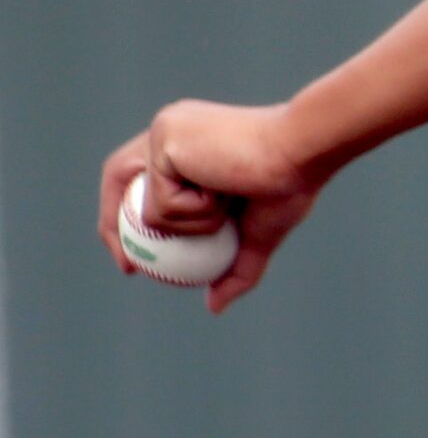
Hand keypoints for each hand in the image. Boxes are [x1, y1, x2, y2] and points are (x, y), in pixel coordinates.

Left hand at [97, 100, 326, 312]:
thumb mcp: (257, 234)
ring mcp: (164, 130)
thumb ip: (234, 267)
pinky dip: (196, 213)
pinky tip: (224, 192)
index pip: (138, 182)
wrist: (304, 152)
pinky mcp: (165, 136)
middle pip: (119, 181)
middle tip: (131, 268)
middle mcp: (168, 130)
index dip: (125, 221)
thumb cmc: (290, 183)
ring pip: (148, 205)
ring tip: (227, 206)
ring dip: (189, 226)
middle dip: (113, 226)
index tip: (135, 263)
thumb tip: (216, 307)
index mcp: (186, 146)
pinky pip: (162, 202)